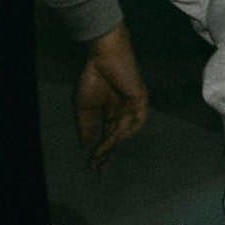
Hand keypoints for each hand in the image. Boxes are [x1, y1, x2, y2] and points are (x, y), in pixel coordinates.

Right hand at [75, 25, 148, 168]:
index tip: (92, 165)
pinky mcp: (140, 98)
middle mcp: (122, 111)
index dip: (101, 150)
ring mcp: (132, 106)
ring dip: (112, 143)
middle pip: (117, 137)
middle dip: (107, 152)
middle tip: (97, 167)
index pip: (107, 136)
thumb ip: (86, 126)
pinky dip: (129, 128)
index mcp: (109, 112)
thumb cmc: (93, 78)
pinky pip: (138, 118)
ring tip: (100, 152)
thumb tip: (85, 145)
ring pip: (124, 130)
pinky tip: (117, 137)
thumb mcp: (84, 107)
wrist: (103, 57)